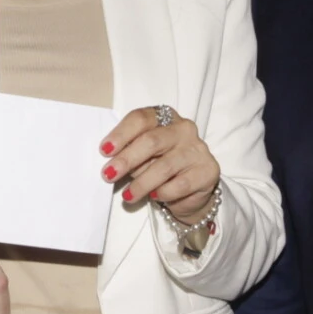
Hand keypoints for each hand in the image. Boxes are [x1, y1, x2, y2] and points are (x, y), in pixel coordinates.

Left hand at [103, 106, 221, 225]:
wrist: (191, 190)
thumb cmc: (159, 166)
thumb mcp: (142, 155)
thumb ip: (129, 152)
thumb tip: (110, 163)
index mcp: (164, 117)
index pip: (141, 119)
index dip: (121, 134)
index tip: (104, 150)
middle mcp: (183, 128)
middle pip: (151, 141)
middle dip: (127, 159)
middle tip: (108, 175)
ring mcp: (197, 149)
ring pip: (164, 167)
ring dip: (141, 183)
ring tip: (128, 195)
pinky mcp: (208, 170)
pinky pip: (179, 185)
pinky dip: (162, 193)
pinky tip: (154, 197)